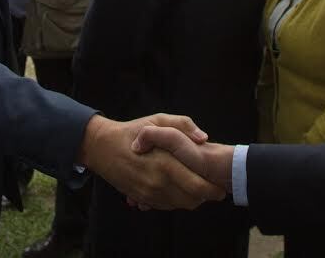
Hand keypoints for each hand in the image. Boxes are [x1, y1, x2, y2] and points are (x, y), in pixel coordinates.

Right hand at [80, 114, 224, 209]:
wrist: (102, 148)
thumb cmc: (132, 131)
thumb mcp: (158, 120)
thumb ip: (183, 125)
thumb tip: (203, 138)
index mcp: (165, 164)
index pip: (198, 187)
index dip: (213, 189)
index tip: (222, 185)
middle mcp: (158, 183)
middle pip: (192, 200)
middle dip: (206, 195)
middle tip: (212, 186)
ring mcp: (149, 193)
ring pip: (180, 205)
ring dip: (192, 199)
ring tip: (197, 184)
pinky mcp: (142, 198)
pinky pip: (166, 206)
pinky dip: (177, 200)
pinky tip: (179, 187)